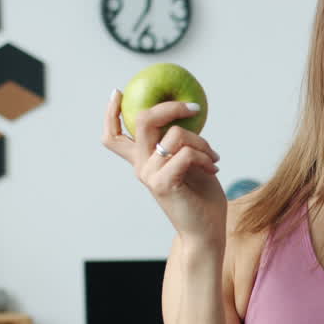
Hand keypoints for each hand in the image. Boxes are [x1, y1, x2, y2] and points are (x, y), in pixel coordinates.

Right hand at [102, 89, 225, 246]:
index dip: (110, 113)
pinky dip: (204, 157)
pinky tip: (213, 168)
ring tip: (213, 157)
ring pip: (174, 135)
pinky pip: (185, 153)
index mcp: (142, 161)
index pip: (113, 136)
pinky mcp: (163, 184)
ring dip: (201, 142)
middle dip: (169, 107)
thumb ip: (180, 142)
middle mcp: (141, 166)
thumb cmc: (201, 198)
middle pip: (142, 121)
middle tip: (193, 109)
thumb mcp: (189, 162)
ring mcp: (149, 175)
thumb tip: (186, 112)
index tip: (117, 92)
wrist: (206, 231)